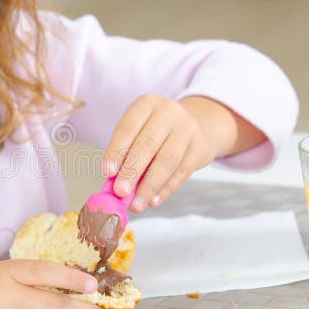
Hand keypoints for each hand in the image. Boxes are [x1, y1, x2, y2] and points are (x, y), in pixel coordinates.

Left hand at [103, 94, 217, 211]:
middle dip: (132, 171)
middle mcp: (168, 112)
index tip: (107, 173)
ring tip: (136, 204)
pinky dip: (166, 189)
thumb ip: (125, 154)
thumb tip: (112, 183)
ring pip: (166, 161)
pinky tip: (153, 201)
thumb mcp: (138, 131)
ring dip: (149, 186)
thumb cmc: (156, 131)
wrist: (195, 124)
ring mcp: (187, 128)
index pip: (128, 128)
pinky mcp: (200, 147)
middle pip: (147, 145)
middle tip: (120, 192)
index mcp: (146, 104)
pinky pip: (181, 172)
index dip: (116, 151)